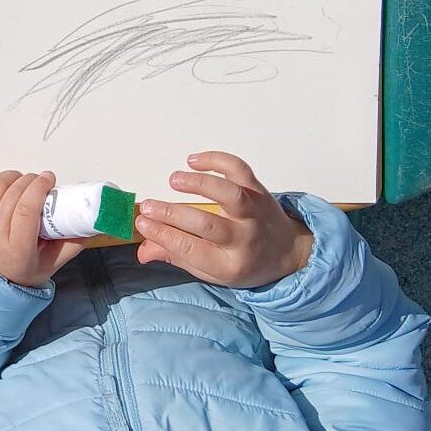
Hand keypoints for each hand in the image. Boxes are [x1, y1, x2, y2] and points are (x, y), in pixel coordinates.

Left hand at [0, 170, 88, 287]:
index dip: (39, 188)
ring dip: (14, 178)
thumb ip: (71, 244)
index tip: (50, 179)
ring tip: (24, 183)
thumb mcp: (50, 263)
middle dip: (31, 181)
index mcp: (16, 249)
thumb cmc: (18, 270)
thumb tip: (91, 224)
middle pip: (14, 194)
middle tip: (42, 181)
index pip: (27, 209)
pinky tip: (8, 185)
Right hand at [135, 152, 312, 288]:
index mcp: (230, 265)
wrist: (288, 251)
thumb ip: (178, 258)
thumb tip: (144, 250)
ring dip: (200, 185)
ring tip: (174, 180)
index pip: (191, 251)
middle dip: (172, 214)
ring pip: (229, 195)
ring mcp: (254, 213)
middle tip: (149, 207)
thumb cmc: (245, 261)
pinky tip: (194, 161)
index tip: (142, 224)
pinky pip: (240, 170)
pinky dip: (218, 160)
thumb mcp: (212, 270)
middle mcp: (245, 239)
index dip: (163, 236)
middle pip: (207, 225)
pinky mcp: (259, 191)